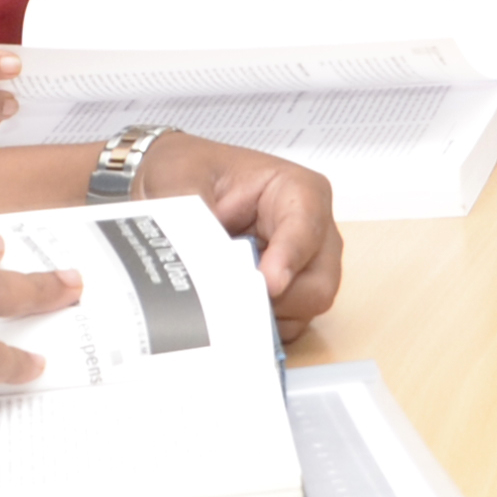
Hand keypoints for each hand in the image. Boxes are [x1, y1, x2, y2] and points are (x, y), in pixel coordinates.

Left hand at [135, 132, 347, 326]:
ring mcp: (304, 267)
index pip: (306, 228)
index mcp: (297, 191)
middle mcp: (311, 232)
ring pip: (305, 309)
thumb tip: (200, 258)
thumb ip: (190, 215)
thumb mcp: (179, 177)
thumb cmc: (192, 171)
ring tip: (222, 296)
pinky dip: (257, 325)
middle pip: (318, 282)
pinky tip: (227, 306)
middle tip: (233, 298)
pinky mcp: (289, 294)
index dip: (289, 258)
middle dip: (277, 298)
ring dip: (263, 313)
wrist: (177, 188)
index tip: (267, 282)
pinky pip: (287, 324)